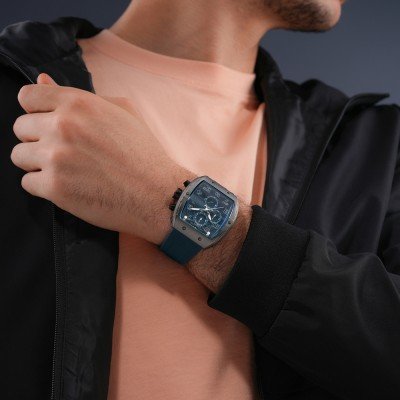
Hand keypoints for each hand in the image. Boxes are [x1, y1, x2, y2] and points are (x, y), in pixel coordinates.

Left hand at [11, 73, 195, 243]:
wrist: (158, 193)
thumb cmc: (143, 153)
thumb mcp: (122, 111)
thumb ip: (80, 96)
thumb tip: (42, 80)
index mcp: (78, 103)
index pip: (28, 96)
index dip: (37, 111)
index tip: (48, 123)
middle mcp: (62, 127)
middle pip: (21, 128)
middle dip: (39, 139)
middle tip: (65, 152)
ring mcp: (56, 158)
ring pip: (20, 156)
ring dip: (38, 164)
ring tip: (65, 170)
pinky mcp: (55, 188)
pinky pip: (28, 183)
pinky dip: (44, 186)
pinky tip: (68, 186)